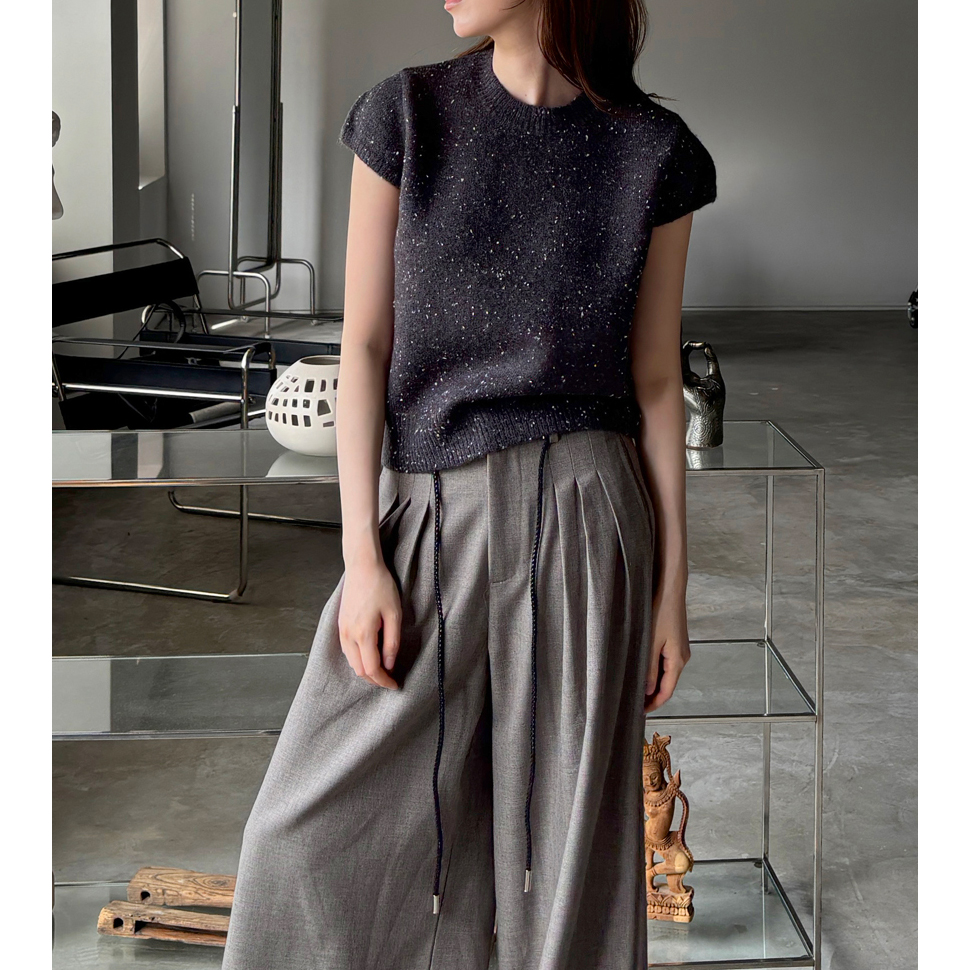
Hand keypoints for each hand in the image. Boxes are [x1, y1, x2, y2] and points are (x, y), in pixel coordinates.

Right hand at [337, 557, 402, 688]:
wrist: (362, 567)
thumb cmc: (381, 587)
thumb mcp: (394, 614)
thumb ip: (392, 642)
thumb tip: (389, 664)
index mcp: (363, 634)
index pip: (372, 669)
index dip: (384, 681)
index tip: (395, 685)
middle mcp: (348, 635)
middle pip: (359, 670)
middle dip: (374, 679)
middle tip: (390, 680)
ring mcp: (342, 630)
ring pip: (351, 662)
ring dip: (365, 670)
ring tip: (382, 670)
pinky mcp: (340, 625)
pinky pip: (346, 651)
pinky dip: (357, 660)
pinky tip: (369, 656)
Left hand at [644, 593, 690, 712]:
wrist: (670, 591)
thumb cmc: (661, 612)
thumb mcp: (651, 643)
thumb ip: (649, 668)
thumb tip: (647, 691)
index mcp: (678, 661)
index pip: (667, 692)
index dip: (654, 704)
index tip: (640, 712)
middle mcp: (682, 658)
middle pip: (668, 685)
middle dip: (653, 696)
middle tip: (635, 703)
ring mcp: (680, 650)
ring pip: (666, 674)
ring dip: (654, 684)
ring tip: (636, 690)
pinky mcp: (675, 643)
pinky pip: (666, 663)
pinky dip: (656, 672)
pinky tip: (644, 671)